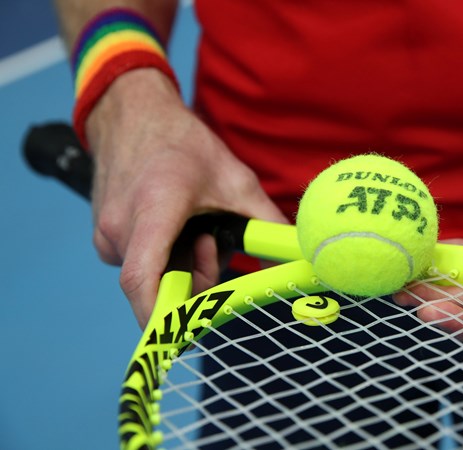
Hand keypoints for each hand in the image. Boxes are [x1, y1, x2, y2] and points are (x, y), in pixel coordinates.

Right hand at [87, 69, 286, 327]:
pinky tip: (174, 226)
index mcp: (154, 210)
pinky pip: (137, 263)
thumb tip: (296, 251)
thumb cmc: (182, 143)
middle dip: (194, 278)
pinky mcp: (102, 236)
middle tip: (212, 244)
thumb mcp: (234, 178)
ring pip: (150, 275)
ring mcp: (106, 233)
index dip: (161, 316)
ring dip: (179, 265)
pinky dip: (162, 256)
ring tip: (194, 227)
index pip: (143, 280)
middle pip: (159, 285)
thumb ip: (265, 220)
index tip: (184, 331)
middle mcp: (122, 227)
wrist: (133, 114)